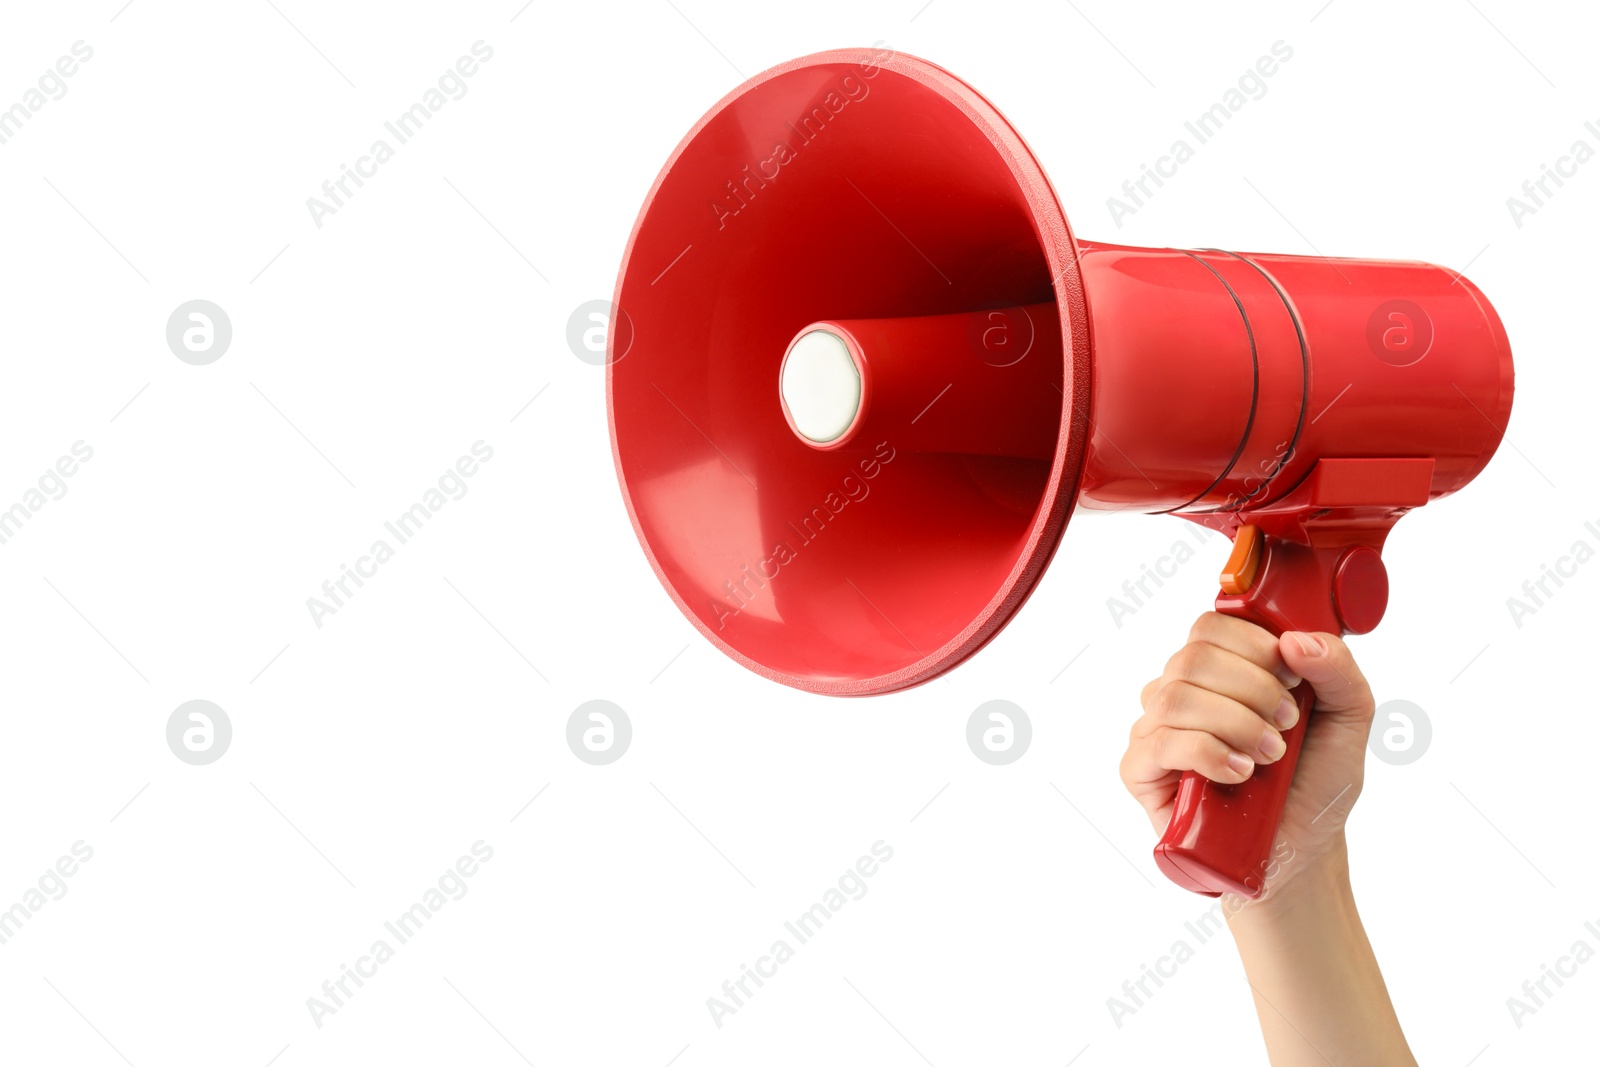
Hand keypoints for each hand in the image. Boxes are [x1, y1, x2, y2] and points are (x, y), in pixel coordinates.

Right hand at [1119, 612, 1376, 894]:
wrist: (1302, 849)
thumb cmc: (1315, 783)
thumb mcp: (1349, 720)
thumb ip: (1339, 671)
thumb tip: (1298, 639)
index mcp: (1219, 671)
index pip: (1210, 627)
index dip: (1253, 645)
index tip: (1292, 680)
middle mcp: (1180, 693)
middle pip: (1193, 658)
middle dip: (1253, 689)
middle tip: (1287, 725)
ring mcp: (1155, 730)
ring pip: (1176, 697)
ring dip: (1236, 723)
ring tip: (1270, 755)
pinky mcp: (1140, 771)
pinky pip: (1162, 743)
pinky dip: (1208, 753)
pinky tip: (1239, 773)